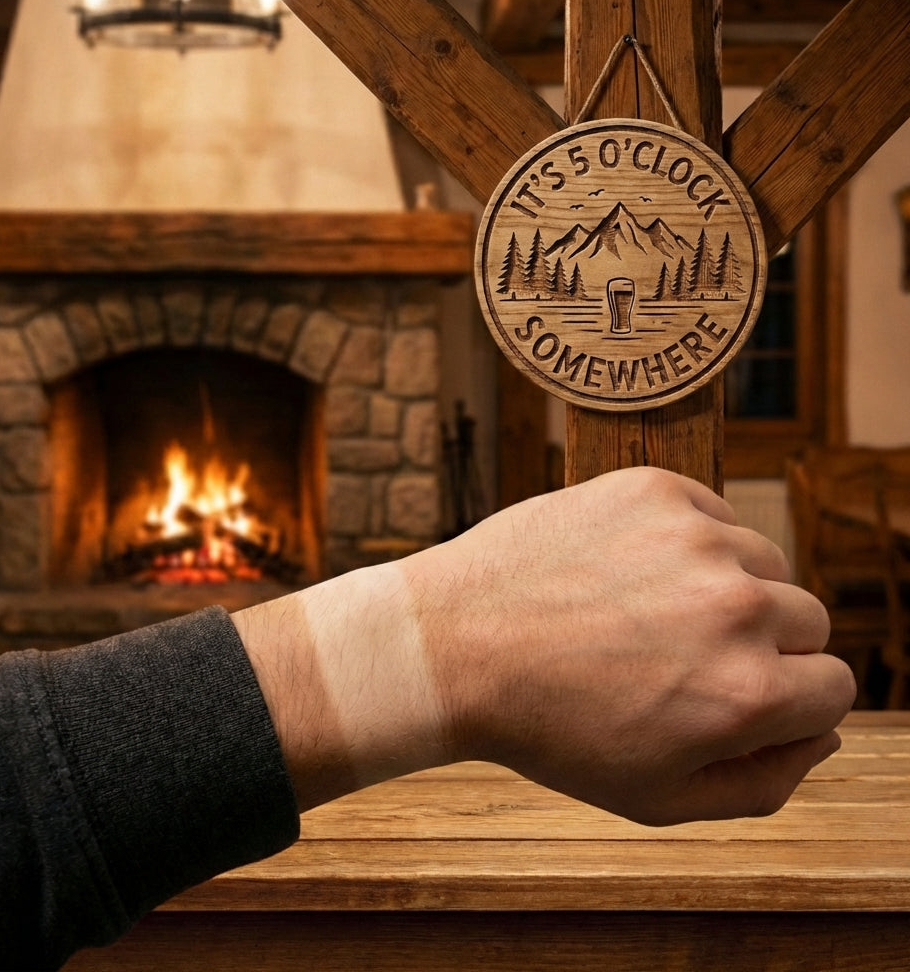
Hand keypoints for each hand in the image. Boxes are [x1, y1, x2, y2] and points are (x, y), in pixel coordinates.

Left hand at [403, 466, 855, 824]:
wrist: (454, 646)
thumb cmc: (548, 730)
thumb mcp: (656, 798)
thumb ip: (763, 781)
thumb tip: (819, 734)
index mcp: (748, 692)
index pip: (832, 686)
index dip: (784, 699)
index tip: (729, 695)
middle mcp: (737, 607)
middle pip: (805, 619)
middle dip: (759, 644)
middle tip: (676, 655)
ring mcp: (694, 537)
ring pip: (760, 560)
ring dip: (724, 585)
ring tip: (644, 611)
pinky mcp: (652, 488)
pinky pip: (710, 512)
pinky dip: (685, 538)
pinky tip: (626, 567)